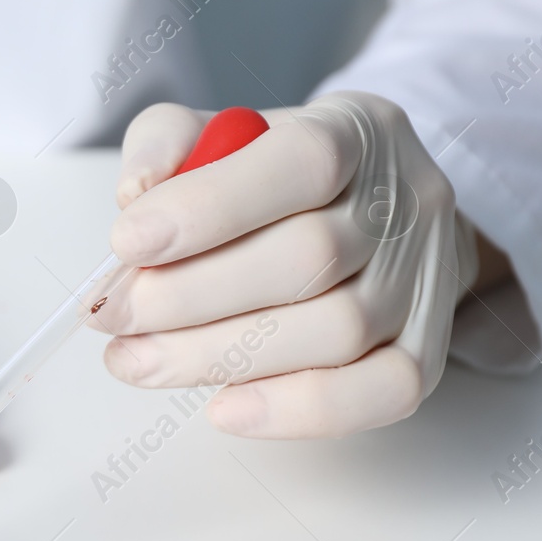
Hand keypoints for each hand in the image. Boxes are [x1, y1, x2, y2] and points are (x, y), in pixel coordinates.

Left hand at [98, 91, 478, 437]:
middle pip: (308, 258)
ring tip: (135, 361)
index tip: (126, 244)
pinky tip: (224, 408)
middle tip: (113, 317)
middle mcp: (404, 203)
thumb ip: (168, 144)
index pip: (299, 162)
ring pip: (334, 331)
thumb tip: (136, 195)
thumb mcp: (220, 136)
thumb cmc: (275, 182)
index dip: (208, 207)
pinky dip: (298, 409)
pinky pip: (383, 393)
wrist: (378, 220)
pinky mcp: (428, 350)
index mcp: (356, 131)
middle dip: (187, 297)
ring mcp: (423, 281)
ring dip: (216, 356)